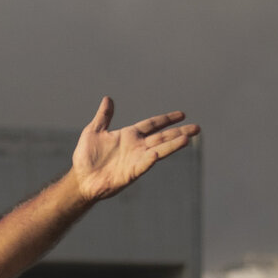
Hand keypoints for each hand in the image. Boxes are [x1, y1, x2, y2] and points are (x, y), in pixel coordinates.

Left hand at [71, 96, 197, 203]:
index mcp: (130, 135)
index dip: (166, 119)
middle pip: (162, 137)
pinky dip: (150, 159)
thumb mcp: (94, 131)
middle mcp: (137, 147)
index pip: (153, 125)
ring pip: (159, 149)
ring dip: (172, 145)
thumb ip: (104, 116)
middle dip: (179, 132)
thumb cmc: (86, 157)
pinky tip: (158, 154)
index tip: (182, 114)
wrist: (81, 178)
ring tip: (188, 139)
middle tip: (197, 128)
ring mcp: (136, 159)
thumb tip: (108, 99)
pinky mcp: (131, 173)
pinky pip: (143, 164)